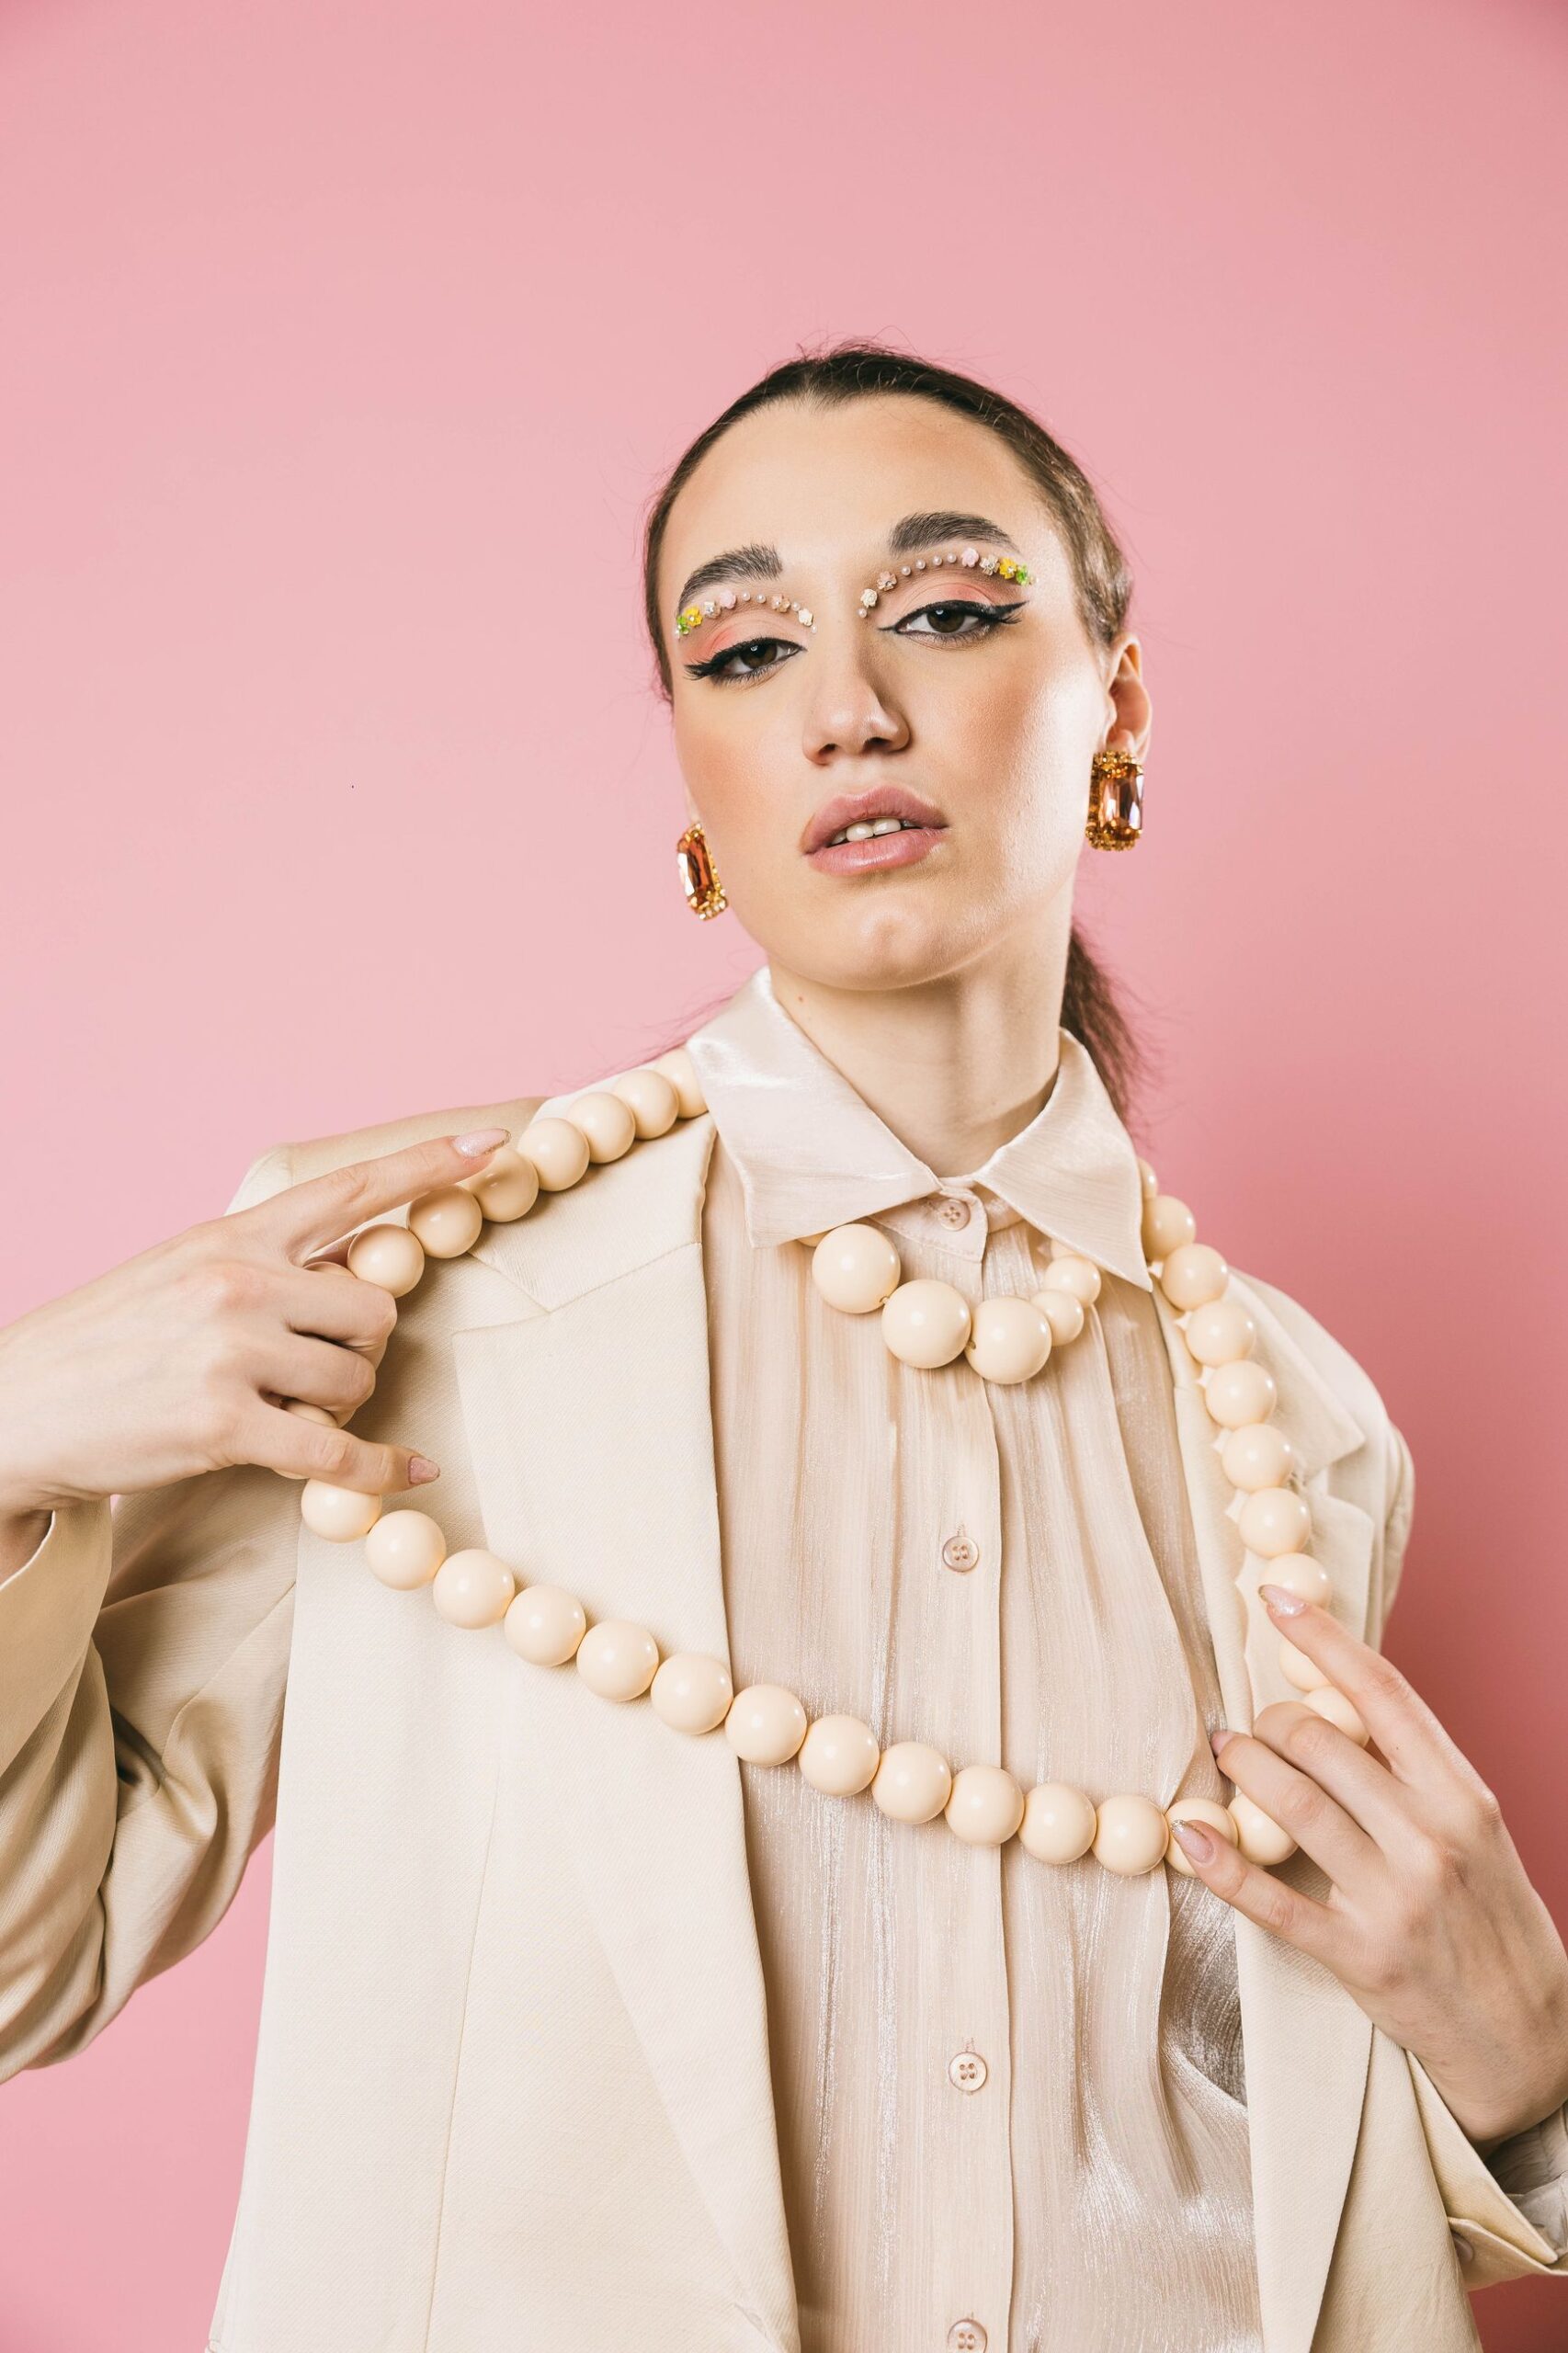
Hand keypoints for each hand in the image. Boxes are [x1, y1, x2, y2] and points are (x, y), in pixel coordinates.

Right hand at [0, 1127, 508, 1517]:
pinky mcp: (223, 1425)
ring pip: (357, 1377)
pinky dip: (377, 1468)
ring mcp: (231, 1352)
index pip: (348, 1189)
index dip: (425, 1166)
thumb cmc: (108, 1344)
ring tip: (283, 1412)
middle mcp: (238, 1281)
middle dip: (359, 1345)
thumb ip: (263, 1265)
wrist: (16, 1409)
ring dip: (342, 1405)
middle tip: (309, 1370)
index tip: (491, 1147)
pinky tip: (404, 1470)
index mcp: (232, 1237)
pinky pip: (336, 1450)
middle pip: (374, 1308)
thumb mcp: (179, 1273)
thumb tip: (352, 1274)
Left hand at [1171, 1585, 1567, 2149]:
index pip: (1384, 1693)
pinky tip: (1190, 1838)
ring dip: (1243, 1768)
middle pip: (1323, 1741)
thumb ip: (1414, 1772)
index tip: (1278, 1600)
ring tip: (1224, 1752)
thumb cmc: (1491, 1919)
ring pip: (1293, 1804)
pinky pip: (1274, 1901)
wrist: (1531, 2036)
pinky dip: (1222, 1866)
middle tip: (1253, 1723)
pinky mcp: (1360, 1957)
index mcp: (1462, 1795)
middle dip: (1272, 1719)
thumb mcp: (1476, 1831)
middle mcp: (1431, 1837)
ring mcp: (1395, 1899)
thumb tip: (1337, 1704)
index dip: (1324, 1639)